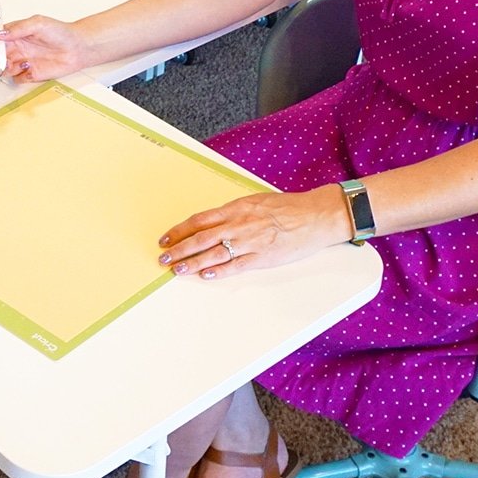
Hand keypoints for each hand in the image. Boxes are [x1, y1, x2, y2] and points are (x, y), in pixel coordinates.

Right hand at [0, 14, 89, 83]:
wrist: (77, 48)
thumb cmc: (60, 32)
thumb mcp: (38, 23)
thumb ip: (18, 29)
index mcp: (12, 33)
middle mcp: (13, 48)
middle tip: (4, 61)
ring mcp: (19, 61)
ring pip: (0, 70)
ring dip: (6, 69)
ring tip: (20, 64)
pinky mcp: (28, 74)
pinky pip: (15, 79)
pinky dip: (20, 76)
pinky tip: (31, 68)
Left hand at [157, 186, 351, 278]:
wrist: (313, 215)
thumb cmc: (286, 207)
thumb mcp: (255, 202)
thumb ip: (234, 212)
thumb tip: (214, 222)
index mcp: (235, 208)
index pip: (199, 220)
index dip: (180, 230)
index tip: (166, 239)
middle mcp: (238, 224)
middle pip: (201, 238)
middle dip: (180, 249)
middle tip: (163, 258)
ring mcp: (250, 241)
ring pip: (215, 254)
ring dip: (193, 263)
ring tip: (177, 270)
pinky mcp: (263, 257)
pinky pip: (237, 265)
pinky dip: (220, 271)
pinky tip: (206, 275)